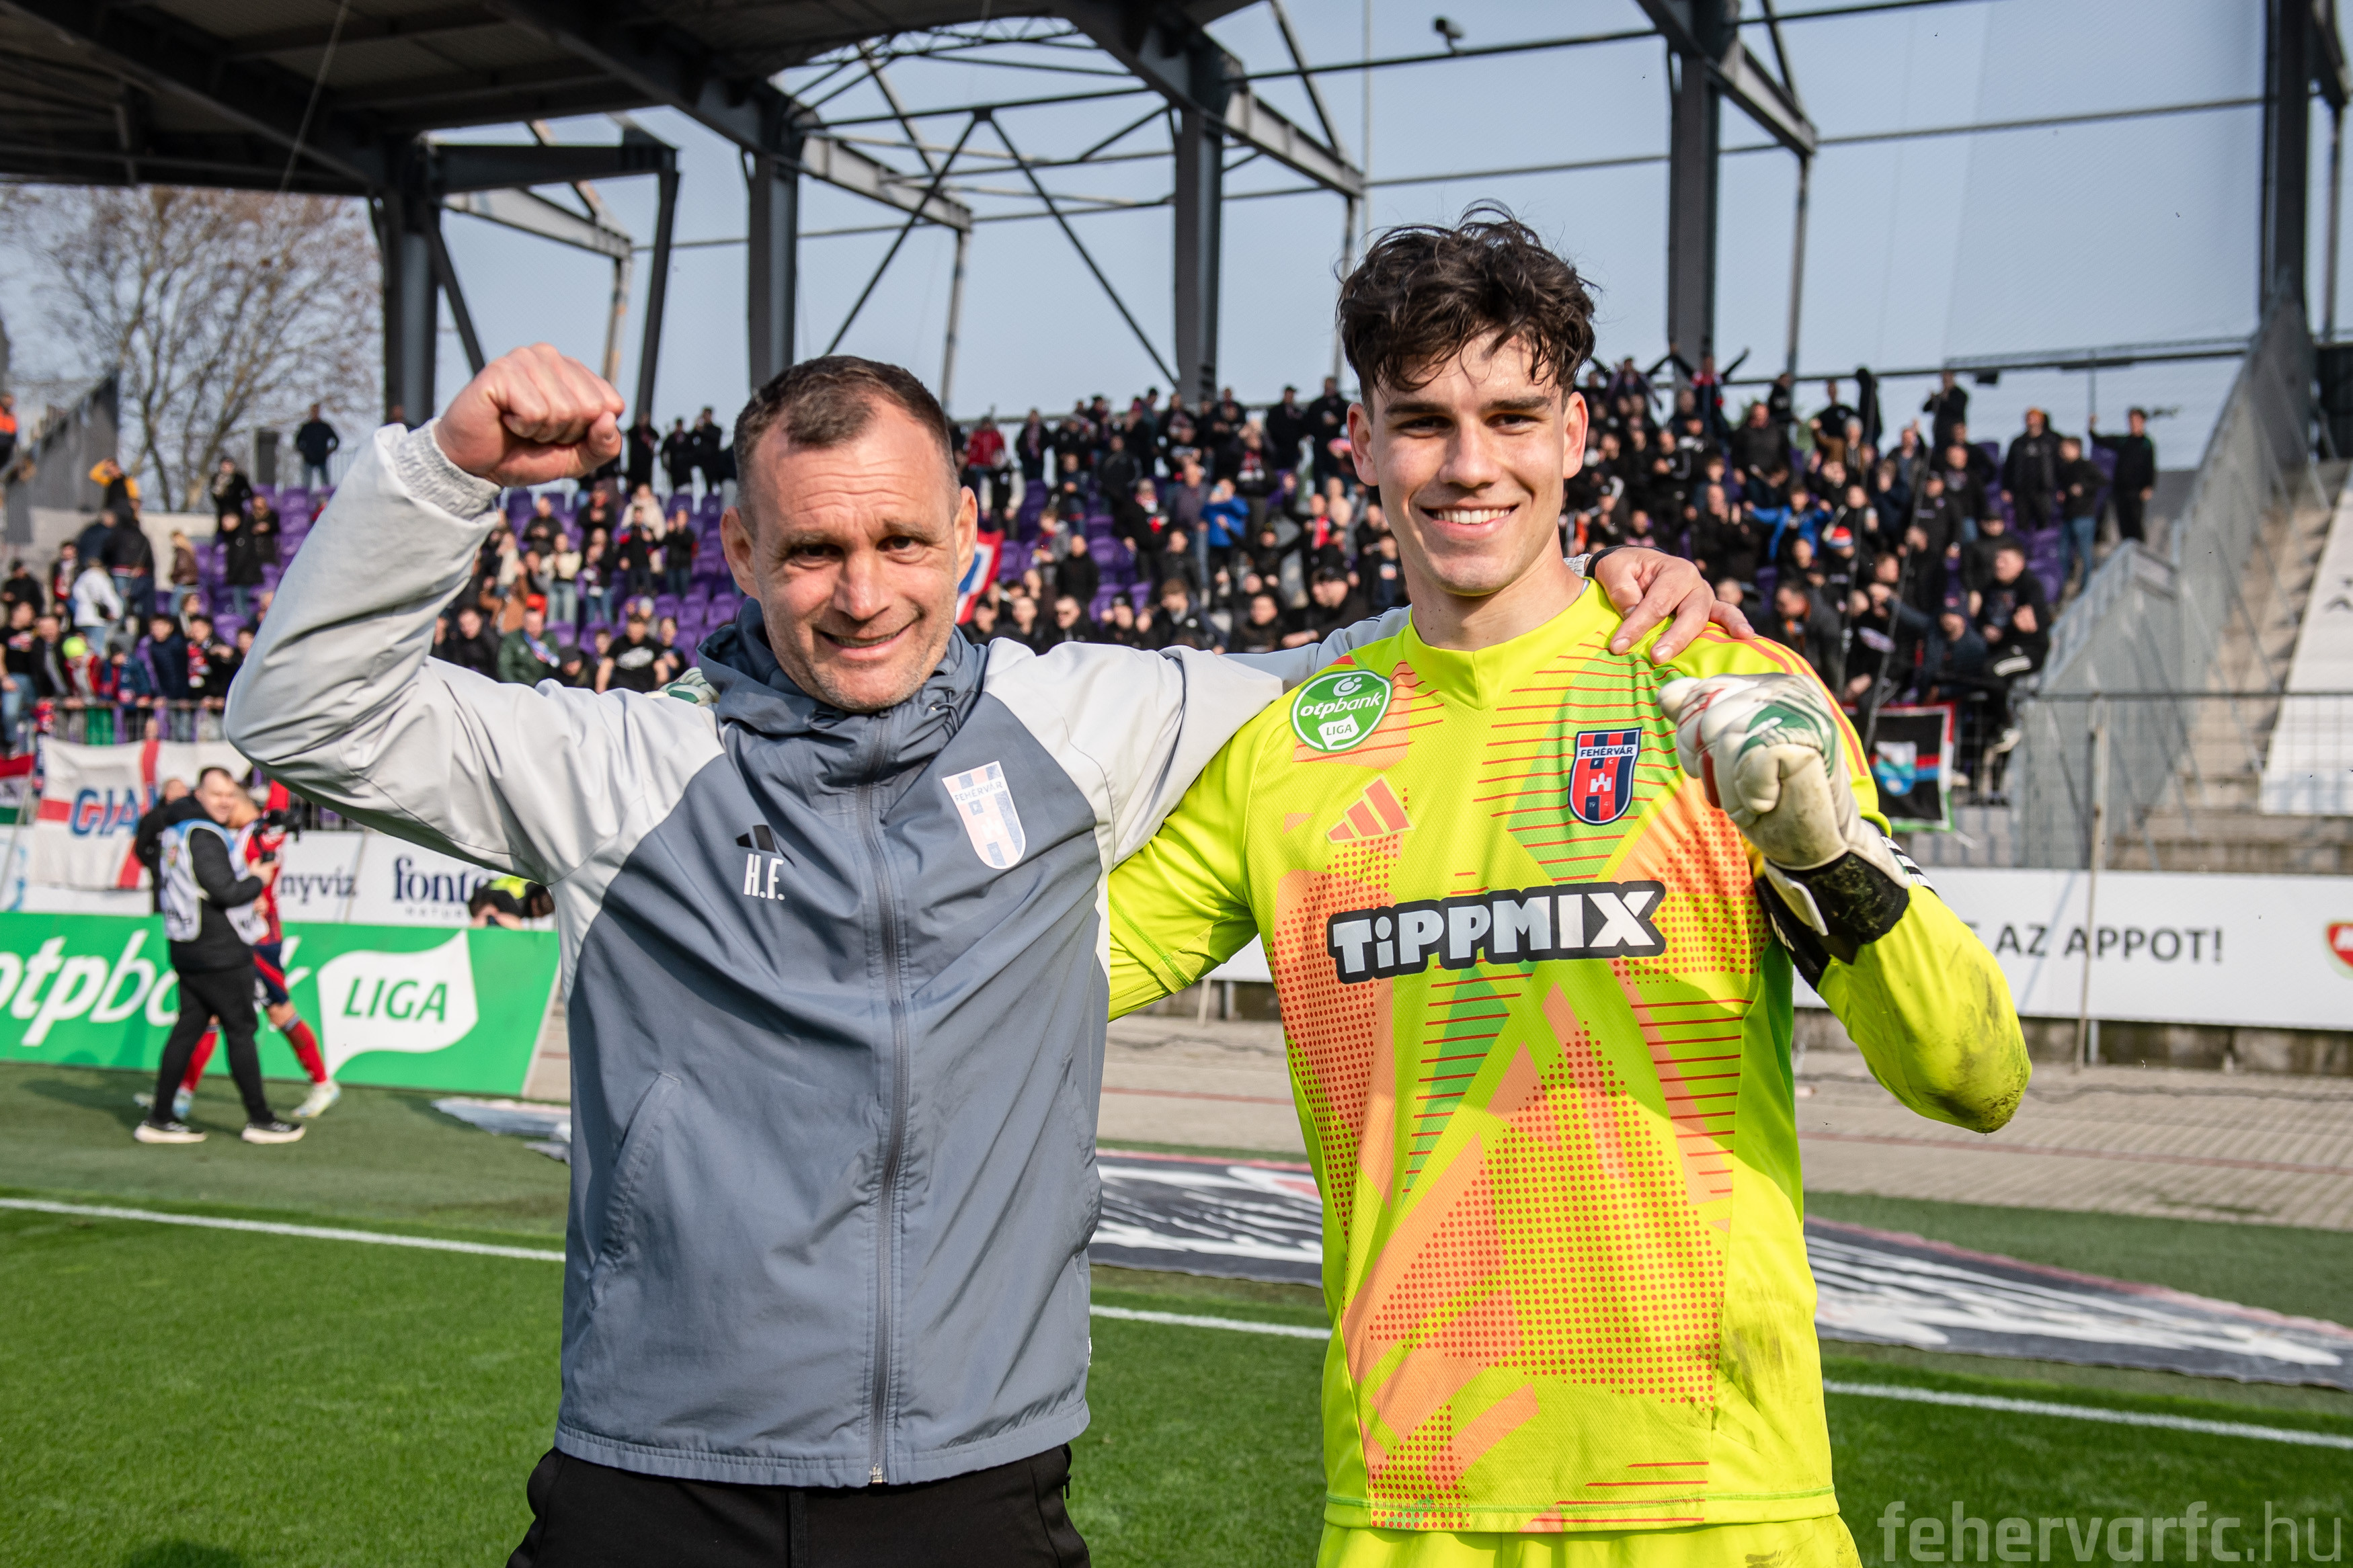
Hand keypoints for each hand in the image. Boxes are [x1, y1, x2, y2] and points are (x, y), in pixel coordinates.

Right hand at [434, 344, 623, 485]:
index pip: (611, 404)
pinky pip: (536, 412)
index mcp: (573, 371)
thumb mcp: (575, 458)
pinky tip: (505, 419)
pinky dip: (523, 427)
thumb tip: (609, 420)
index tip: (559, 433)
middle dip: (565, 432)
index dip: (588, 432)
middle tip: (536, 430)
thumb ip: (603, 446)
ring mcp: (525, 359)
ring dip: (541, 431)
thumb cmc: (523, 454)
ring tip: (519, 425)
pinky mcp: (502, 370)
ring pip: (564, 410)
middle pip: (590, 408)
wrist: (475, 465)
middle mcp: (551, 356)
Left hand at [1596, 548, 1753, 659]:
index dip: (1637, 625)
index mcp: (1674, 570)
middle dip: (1674, 637)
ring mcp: (1704, 598)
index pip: (1657, 602)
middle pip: (1690, 613)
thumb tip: (1633, 615)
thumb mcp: (1614, 570)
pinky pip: (1723, 617)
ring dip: (1723, 630)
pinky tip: (1748, 637)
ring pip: (1712, 616)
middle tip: (1656, 657)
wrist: (1635, 566)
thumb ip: (1622, 591)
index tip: (1618, 646)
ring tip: (1742, 638)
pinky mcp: (1706, 611)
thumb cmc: (1624, 568)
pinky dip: (1735, 626)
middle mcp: (1695, 583)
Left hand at [1657, 671, 1879, 871]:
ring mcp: (1803, 709)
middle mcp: (1787, 687)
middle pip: (1709, 718)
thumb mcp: (1723, 754)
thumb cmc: (1766, 794)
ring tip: (1755, 798)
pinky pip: (1751, 759)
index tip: (1708, 765)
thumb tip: (1665, 695)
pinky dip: (1751, 793)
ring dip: (1731, 786)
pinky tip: (1770, 801)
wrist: (1810, 840)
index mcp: (1765, 684)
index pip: (1701, 692)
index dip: (1689, 736)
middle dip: (1709, 765)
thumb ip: (1697, 718)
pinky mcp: (1812, 736)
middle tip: (1737, 788)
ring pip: (1728, 740)